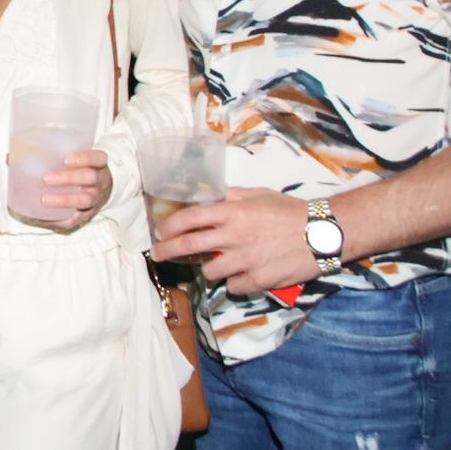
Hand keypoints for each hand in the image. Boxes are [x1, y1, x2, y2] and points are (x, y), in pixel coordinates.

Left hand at [40, 149, 112, 227]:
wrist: (98, 190)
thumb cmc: (79, 169)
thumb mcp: (75, 159)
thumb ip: (54, 155)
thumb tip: (16, 156)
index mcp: (99, 165)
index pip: (98, 158)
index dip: (84, 158)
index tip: (65, 159)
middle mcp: (101, 182)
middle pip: (90, 178)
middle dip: (69, 178)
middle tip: (47, 178)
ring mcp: (96, 199)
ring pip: (85, 200)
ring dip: (65, 200)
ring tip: (44, 199)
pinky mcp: (88, 215)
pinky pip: (75, 219)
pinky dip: (60, 220)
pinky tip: (44, 217)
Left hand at [152, 187, 316, 293]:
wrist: (324, 233)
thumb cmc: (291, 211)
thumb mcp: (259, 195)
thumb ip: (232, 197)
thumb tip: (211, 197)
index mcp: (232, 213)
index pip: (190, 219)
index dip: (170, 226)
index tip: (160, 232)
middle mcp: (234, 236)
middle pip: (189, 246)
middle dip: (167, 251)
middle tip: (158, 255)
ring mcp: (246, 259)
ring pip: (211, 271)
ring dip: (210, 269)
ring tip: (219, 265)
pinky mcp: (260, 279)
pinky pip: (234, 287)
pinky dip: (234, 284)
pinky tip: (240, 277)